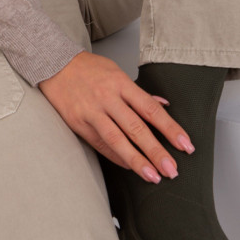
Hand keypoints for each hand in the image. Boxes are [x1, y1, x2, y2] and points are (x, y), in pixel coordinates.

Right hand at [38, 50, 194, 182]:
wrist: (55, 63)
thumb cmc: (89, 68)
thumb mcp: (117, 72)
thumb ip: (139, 93)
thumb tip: (163, 106)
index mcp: (121, 83)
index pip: (151, 109)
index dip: (170, 128)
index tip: (185, 145)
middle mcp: (107, 97)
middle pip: (136, 128)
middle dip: (156, 151)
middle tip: (172, 169)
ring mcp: (92, 111)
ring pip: (117, 140)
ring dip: (137, 161)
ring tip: (153, 176)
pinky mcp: (78, 123)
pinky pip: (101, 144)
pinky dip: (116, 157)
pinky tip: (130, 166)